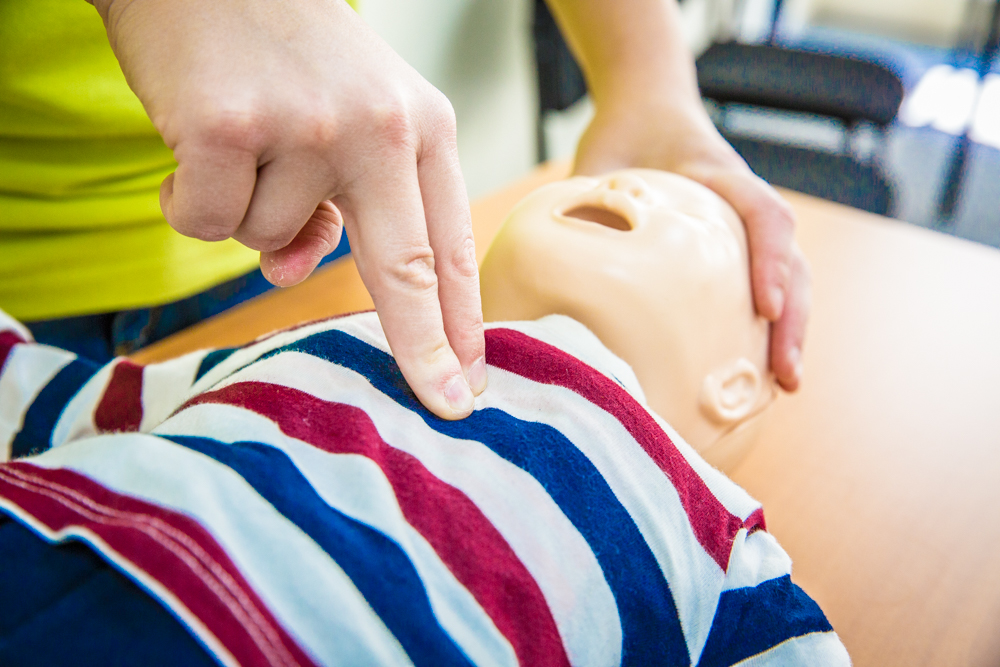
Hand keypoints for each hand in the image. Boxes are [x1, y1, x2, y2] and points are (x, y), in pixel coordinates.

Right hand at [90, 0, 485, 417]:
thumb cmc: (286, 53)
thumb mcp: (347, 119)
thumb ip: (340, 203)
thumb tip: (291, 272)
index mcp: (423, 125)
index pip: (449, 246)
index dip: (460, 324)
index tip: (471, 385)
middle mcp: (379, 126)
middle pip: (407, 270)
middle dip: (424, 350)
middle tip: (447, 406)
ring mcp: (306, 126)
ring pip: (272, 243)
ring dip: (248, 213)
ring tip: (244, 143)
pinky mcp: (229, 127)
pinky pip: (207, 222)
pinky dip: (187, 199)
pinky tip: (193, 142)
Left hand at [574, 99, 810, 391]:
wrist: (644, 110)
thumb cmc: (622, 138)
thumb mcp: (598, 162)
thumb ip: (578, 202)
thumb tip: (539, 264)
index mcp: (715, 174)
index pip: (761, 212)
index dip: (770, 260)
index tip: (767, 308)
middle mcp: (741, 203)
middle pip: (791, 258)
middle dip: (794, 318)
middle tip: (785, 373)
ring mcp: (743, 227)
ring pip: (788, 277)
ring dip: (789, 330)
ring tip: (784, 384)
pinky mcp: (734, 248)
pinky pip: (760, 285)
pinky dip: (765, 326)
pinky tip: (757, 369)